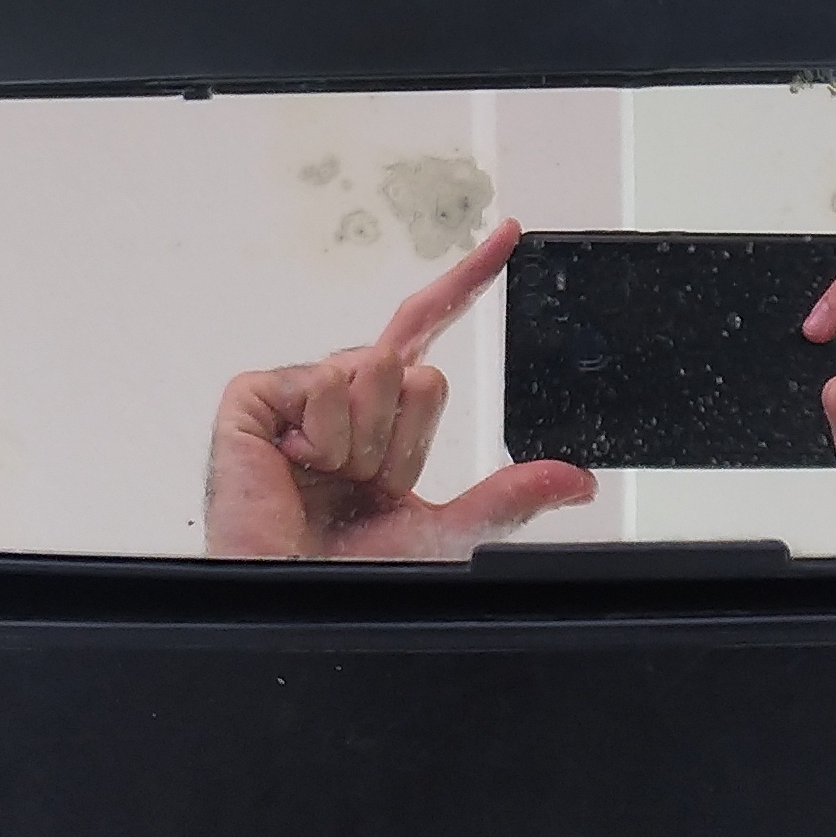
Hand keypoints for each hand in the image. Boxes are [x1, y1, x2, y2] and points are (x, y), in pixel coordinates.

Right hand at [205, 219, 597, 559]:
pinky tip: (296, 464)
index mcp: (382, 416)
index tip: (511, 234)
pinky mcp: (256, 395)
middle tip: (365, 483)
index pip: (430, 331)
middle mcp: (344, 392)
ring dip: (365, 441)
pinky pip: (323, 381)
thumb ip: (508, 496)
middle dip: (406, 435)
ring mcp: (299, 391)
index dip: (468, 280)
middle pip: (419, 368)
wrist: (290, 602)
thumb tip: (579, 480)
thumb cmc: (349, 574)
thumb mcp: (444, 531)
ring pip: (377, 369)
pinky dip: (323, 433)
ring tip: (327, 478)